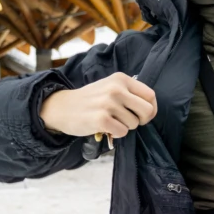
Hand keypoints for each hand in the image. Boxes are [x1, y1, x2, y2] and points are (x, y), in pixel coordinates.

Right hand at [40, 73, 157, 138]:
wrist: (63, 107)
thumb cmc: (91, 100)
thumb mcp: (110, 87)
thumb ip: (130, 93)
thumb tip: (151, 109)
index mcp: (121, 79)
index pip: (150, 95)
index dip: (151, 109)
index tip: (143, 115)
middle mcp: (116, 89)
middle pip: (147, 111)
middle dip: (141, 120)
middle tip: (129, 121)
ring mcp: (108, 104)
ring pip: (134, 124)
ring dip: (125, 127)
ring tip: (111, 121)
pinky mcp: (101, 119)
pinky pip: (122, 132)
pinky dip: (116, 134)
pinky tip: (106, 127)